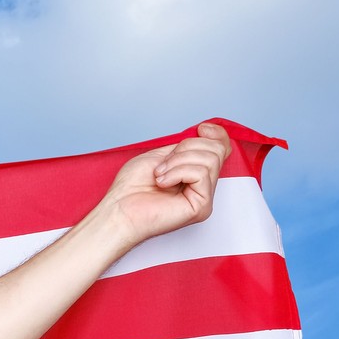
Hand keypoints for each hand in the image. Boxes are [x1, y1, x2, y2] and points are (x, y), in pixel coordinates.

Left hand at [99, 122, 232, 245]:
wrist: (118, 209)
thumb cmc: (130, 188)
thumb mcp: (160, 155)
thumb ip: (185, 147)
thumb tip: (205, 133)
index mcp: (194, 174)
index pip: (221, 149)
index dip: (217, 134)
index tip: (201, 128)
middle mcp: (203, 186)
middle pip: (216, 150)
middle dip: (186, 148)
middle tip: (163, 165)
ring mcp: (204, 197)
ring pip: (210, 160)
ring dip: (178, 161)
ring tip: (159, 175)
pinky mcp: (202, 206)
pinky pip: (201, 173)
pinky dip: (178, 172)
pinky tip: (163, 183)